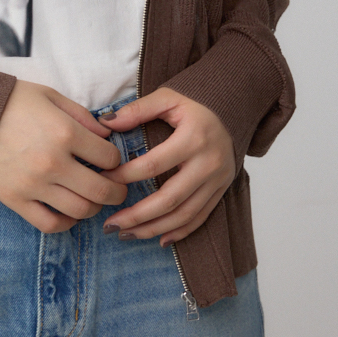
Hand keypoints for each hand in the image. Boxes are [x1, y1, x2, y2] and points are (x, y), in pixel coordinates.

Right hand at [0, 81, 127, 232]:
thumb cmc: (13, 101)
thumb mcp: (51, 96)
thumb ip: (83, 116)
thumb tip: (106, 136)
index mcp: (65, 133)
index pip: (108, 158)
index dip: (115, 159)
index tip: (109, 159)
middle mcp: (53, 163)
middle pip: (101, 191)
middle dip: (117, 191)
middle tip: (117, 188)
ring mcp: (34, 185)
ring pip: (80, 211)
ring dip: (94, 207)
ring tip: (92, 198)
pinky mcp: (16, 200)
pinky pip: (50, 224)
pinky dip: (66, 223)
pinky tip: (69, 212)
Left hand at [98, 88, 235, 246]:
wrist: (234, 107)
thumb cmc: (196, 101)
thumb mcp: (167, 98)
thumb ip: (137, 110)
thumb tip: (105, 123)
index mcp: (194, 138)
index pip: (154, 164)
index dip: (126, 175)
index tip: (103, 179)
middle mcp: (208, 163)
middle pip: (170, 199)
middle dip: (137, 215)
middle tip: (111, 224)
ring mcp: (217, 180)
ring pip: (184, 215)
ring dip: (154, 229)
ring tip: (126, 234)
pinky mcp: (222, 190)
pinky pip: (200, 218)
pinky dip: (180, 232)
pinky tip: (159, 239)